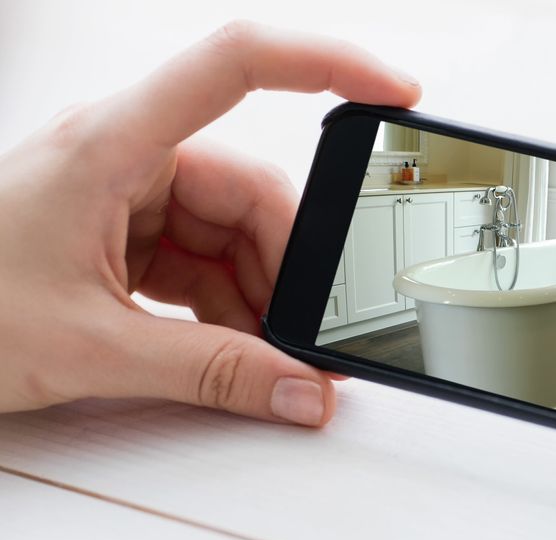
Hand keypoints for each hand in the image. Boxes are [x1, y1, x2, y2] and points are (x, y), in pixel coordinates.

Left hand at [0, 21, 419, 424]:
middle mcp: (126, 154)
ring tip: (262, 355)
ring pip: (235, 230)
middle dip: (288, 266)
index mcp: (111, 143)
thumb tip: (300, 388)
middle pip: (252, 187)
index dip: (326, 62)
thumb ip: (209, 372)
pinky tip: (232, 346)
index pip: (235, 63)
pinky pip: (207, 258)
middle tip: (307, 333)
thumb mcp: (88, 347)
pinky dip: (229, 305)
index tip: (393, 91)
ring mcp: (128, 193)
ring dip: (259, 295)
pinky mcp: (127, 232)